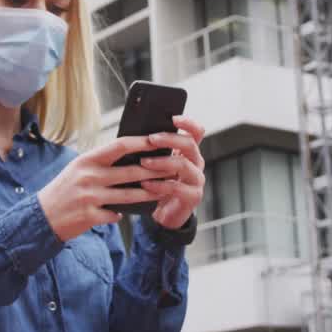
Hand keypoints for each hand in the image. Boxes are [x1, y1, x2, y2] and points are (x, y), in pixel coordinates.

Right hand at [36, 136, 170, 241]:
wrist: (40, 217)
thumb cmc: (63, 190)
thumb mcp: (78, 169)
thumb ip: (101, 163)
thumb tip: (130, 156)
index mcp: (87, 160)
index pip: (119, 145)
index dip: (141, 142)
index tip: (158, 140)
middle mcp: (89, 176)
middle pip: (130, 171)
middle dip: (154, 170)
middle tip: (172, 168)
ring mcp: (89, 197)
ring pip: (128, 195)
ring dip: (148, 194)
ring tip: (163, 191)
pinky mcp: (90, 216)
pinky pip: (115, 214)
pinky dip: (124, 214)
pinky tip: (134, 213)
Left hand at [138, 115, 206, 229]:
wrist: (167, 214)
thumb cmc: (159, 184)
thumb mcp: (158, 164)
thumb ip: (155, 150)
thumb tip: (135, 132)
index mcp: (189, 152)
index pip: (197, 131)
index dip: (187, 122)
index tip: (172, 118)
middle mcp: (196, 163)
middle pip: (189, 144)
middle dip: (169, 139)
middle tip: (151, 139)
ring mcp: (197, 179)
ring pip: (183, 165)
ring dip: (162, 162)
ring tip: (144, 162)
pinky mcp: (193, 196)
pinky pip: (177, 187)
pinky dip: (159, 185)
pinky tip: (146, 184)